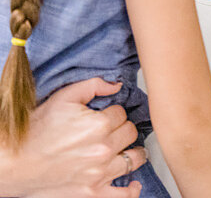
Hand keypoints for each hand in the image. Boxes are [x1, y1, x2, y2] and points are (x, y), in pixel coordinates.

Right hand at [3, 78, 146, 197]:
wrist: (15, 162)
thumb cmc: (36, 131)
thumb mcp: (63, 98)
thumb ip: (93, 86)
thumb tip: (116, 85)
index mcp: (98, 124)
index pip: (122, 113)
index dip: (113, 112)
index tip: (104, 116)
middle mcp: (103, 149)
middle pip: (131, 133)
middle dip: (122, 129)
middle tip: (110, 131)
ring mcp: (100, 173)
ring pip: (134, 158)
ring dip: (132, 152)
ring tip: (125, 150)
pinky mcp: (93, 192)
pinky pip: (123, 195)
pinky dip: (131, 189)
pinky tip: (132, 183)